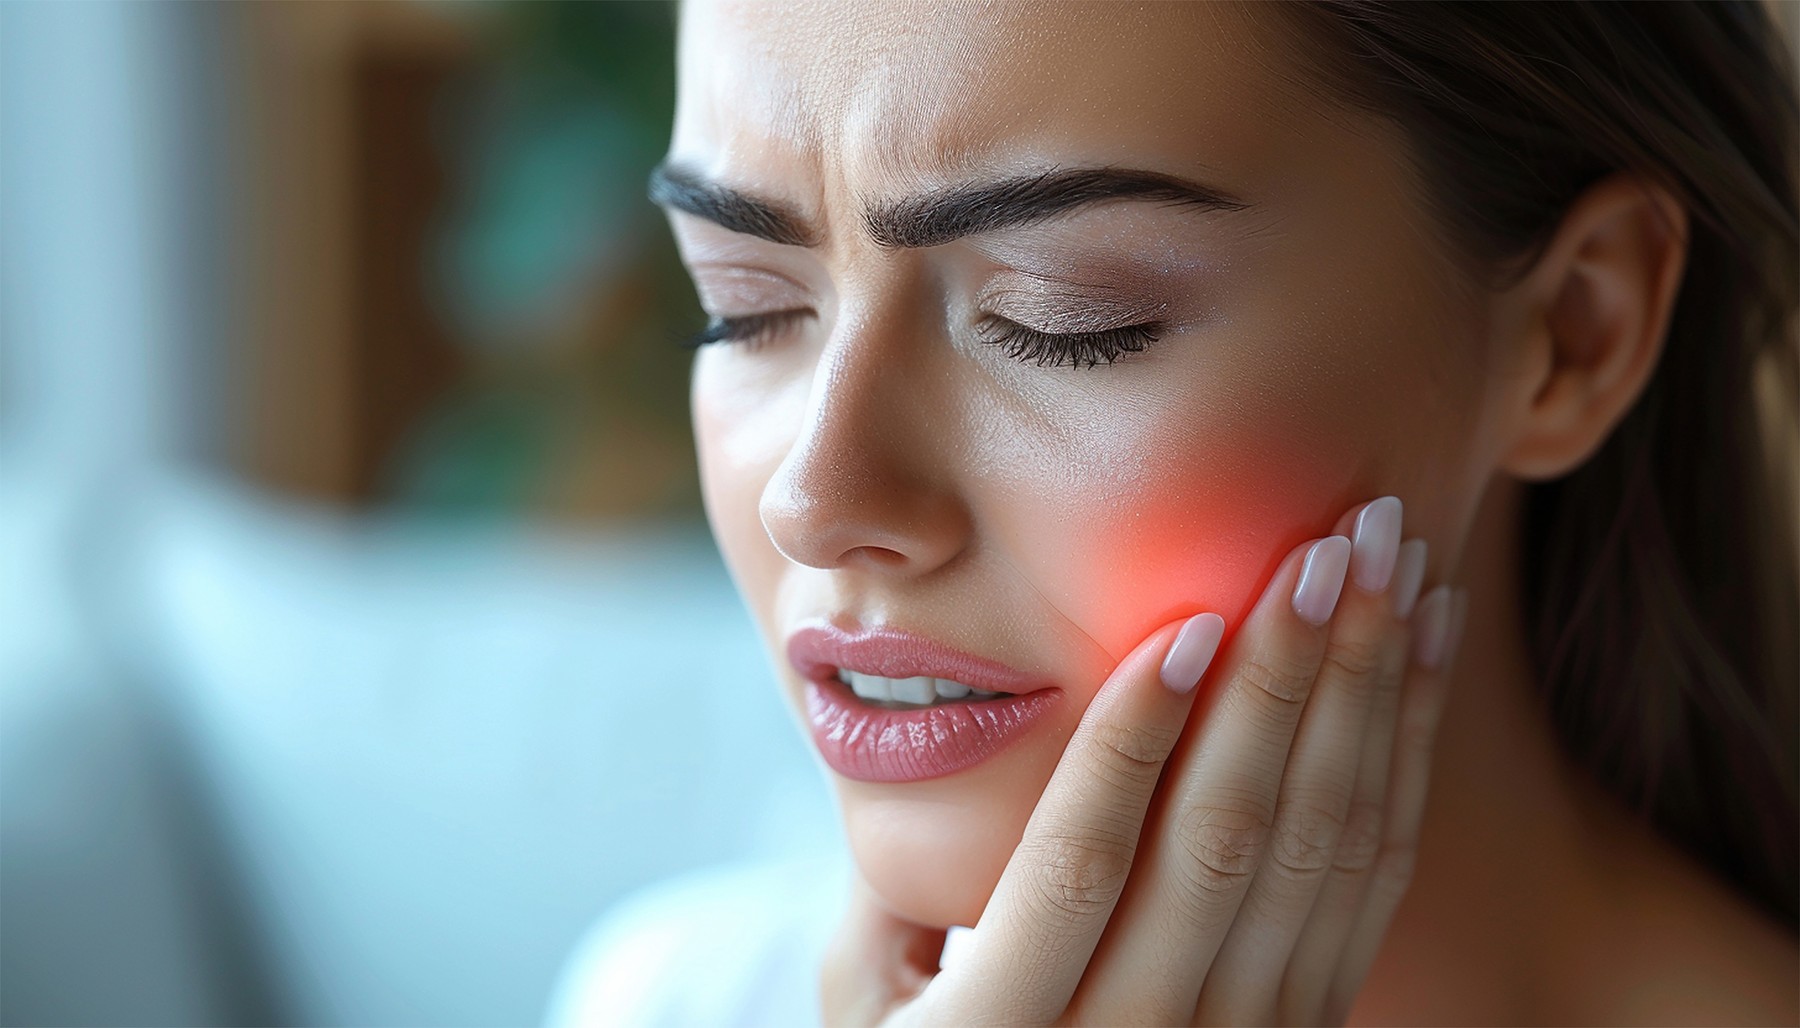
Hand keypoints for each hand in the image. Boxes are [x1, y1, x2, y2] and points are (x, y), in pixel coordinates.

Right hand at [821, 496, 1467, 1025]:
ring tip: (1390, 568)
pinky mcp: (1309, 1027)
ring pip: (1320, 858)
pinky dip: (1403, 764)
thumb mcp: (866, 1002)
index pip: (1078, 869)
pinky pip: (1373, 889)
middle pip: (1225, 846)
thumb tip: (933, 734)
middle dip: (1283, 680)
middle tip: (1328, 544)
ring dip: (1366, 700)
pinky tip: (1420, 660)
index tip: (1186, 622)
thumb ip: (890, 888)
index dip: (1131, 742)